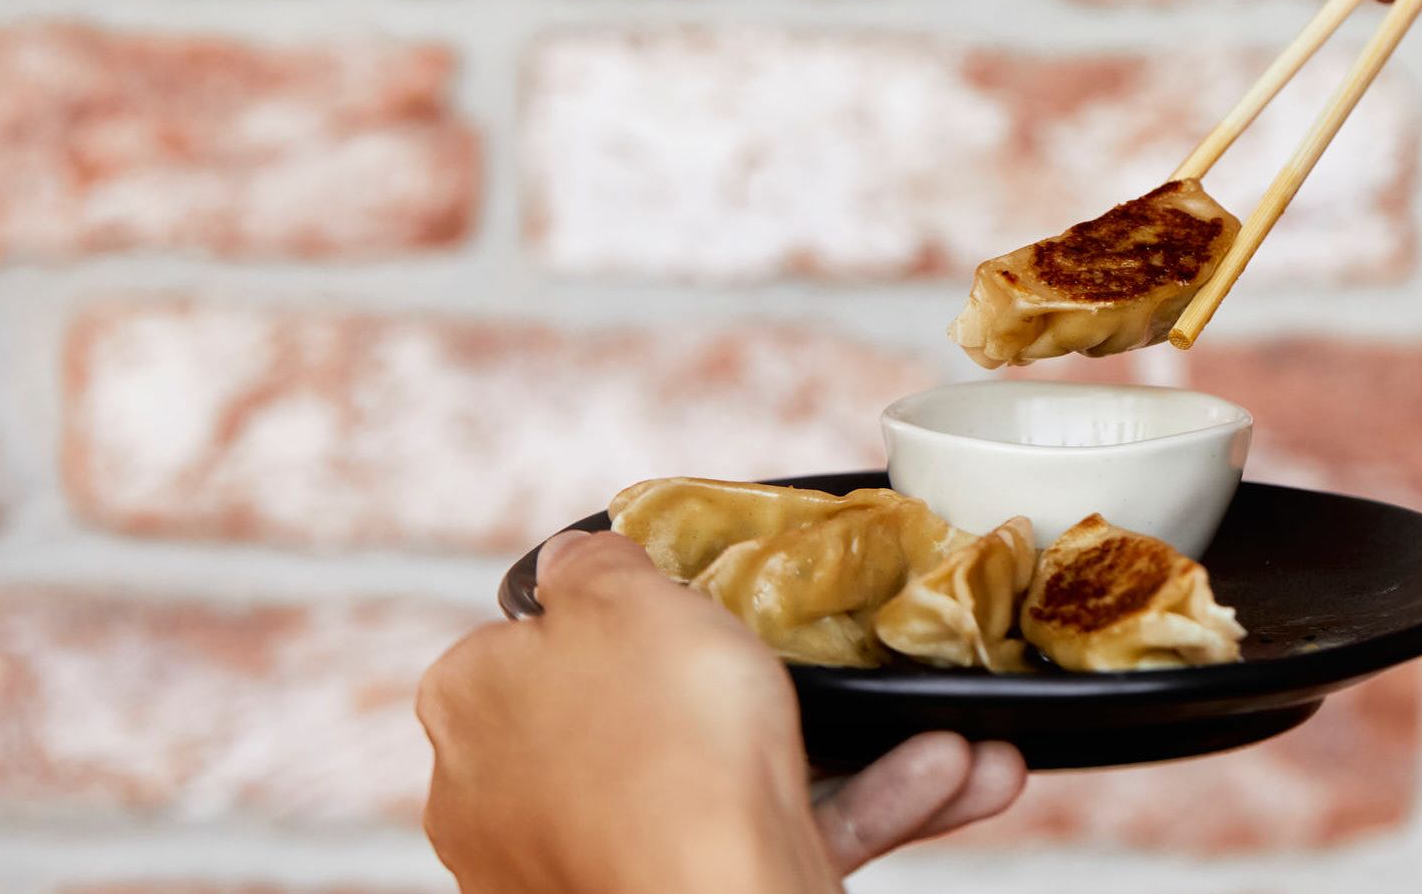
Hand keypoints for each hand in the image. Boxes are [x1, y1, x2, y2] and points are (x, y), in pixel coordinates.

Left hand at [417, 531, 1025, 893]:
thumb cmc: (663, 752)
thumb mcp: (627, 599)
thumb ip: (598, 563)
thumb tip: (579, 557)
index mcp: (474, 703)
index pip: (541, 633)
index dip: (629, 610)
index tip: (701, 605)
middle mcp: (506, 794)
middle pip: (651, 709)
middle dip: (770, 684)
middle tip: (838, 661)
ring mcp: (587, 864)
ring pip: (732, 780)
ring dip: (854, 751)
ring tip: (943, 734)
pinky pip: (774, 838)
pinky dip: (859, 810)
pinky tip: (947, 777)